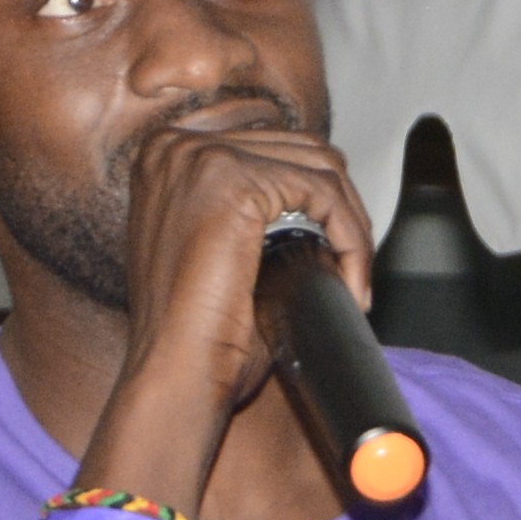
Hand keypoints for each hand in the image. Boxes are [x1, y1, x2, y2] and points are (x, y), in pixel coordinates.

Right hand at [75, 121, 373, 515]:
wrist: (174, 374)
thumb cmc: (193, 335)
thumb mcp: (215, 254)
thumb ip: (247, 216)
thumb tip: (314, 206)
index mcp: (167, 156)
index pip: (272, 149)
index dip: (315, 199)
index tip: (334, 250)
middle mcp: (177, 146)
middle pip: (300, 151)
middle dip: (340, 212)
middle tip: (351, 269)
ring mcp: (201, 158)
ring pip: (319, 169)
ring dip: (351, 226)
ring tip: (352, 278)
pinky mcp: (234, 182)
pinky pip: (324, 194)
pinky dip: (351, 238)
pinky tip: (350, 282)